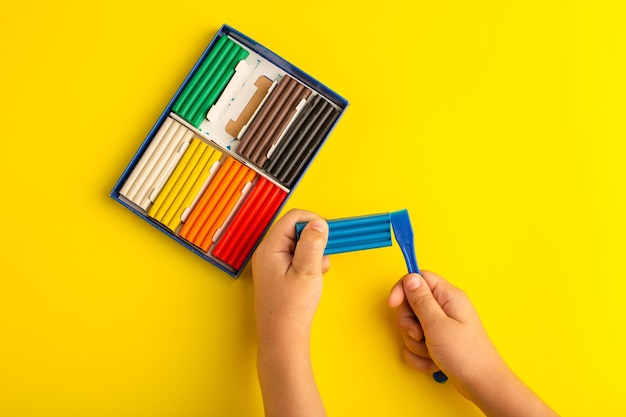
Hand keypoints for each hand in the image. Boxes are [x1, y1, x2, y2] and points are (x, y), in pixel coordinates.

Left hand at [252, 209, 329, 416]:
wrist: (282, 336)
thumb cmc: (290, 308)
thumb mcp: (307, 271)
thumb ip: (312, 244)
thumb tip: (318, 224)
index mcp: (270, 248)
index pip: (293, 218)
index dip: (313, 221)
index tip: (328, 233)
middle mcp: (268, 252)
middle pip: (296, 230)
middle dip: (314, 240)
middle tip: (324, 255)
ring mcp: (273, 263)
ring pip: (299, 244)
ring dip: (314, 253)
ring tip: (317, 271)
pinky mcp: (279, 273)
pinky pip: (297, 258)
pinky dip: (310, 263)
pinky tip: (314, 278)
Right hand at [387, 271, 504, 398]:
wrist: (481, 385)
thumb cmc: (466, 356)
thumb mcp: (437, 325)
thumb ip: (421, 300)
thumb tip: (411, 279)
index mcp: (448, 297)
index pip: (419, 279)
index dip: (402, 289)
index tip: (393, 304)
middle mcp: (445, 308)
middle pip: (411, 304)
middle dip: (409, 323)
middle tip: (419, 335)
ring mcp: (442, 325)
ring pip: (412, 326)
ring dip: (415, 343)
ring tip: (431, 352)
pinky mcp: (438, 340)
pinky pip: (417, 343)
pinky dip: (420, 355)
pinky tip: (432, 362)